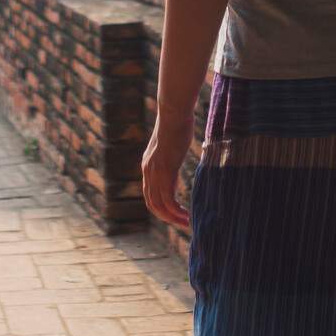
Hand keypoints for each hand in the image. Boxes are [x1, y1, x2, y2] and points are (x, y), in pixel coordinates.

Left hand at [141, 114, 194, 228]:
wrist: (173, 112)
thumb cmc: (177, 122)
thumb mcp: (170, 143)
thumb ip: (170, 153)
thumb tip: (177, 153)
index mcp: (148, 165)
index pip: (150, 194)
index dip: (161, 207)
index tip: (176, 213)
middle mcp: (148, 170)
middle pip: (152, 203)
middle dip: (167, 217)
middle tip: (183, 223)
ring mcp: (155, 171)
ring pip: (159, 204)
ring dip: (173, 217)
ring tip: (187, 223)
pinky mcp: (165, 170)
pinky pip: (168, 199)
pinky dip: (176, 211)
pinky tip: (187, 214)